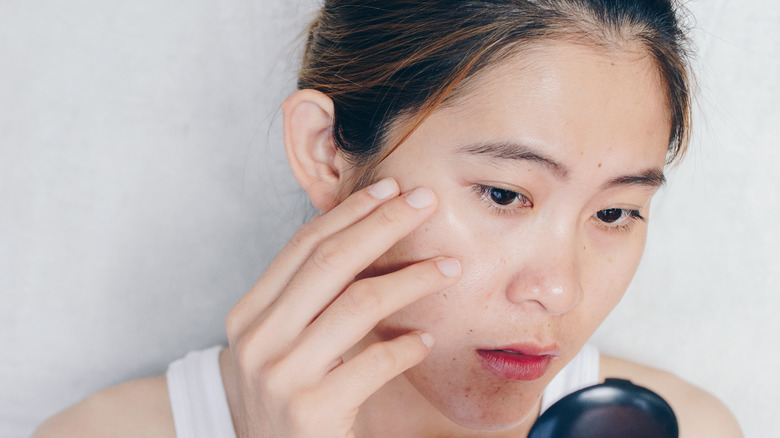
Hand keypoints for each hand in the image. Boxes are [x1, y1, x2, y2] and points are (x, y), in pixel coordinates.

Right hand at [225, 178, 460, 437]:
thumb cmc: (285, 400)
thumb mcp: (281, 345)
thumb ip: (308, 301)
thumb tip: (365, 239)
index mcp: (249, 314)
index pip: (303, 246)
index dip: (350, 213)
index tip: (390, 188)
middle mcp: (258, 339)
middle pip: (331, 261)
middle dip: (384, 223)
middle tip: (425, 201)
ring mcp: (281, 375)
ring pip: (360, 302)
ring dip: (413, 277)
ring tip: (450, 266)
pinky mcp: (312, 411)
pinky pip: (376, 361)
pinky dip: (408, 345)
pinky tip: (427, 338)